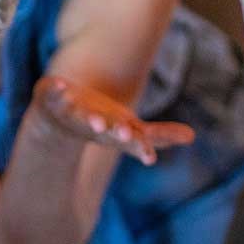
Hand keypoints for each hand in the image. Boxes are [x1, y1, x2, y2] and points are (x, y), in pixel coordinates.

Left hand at [34, 76, 193, 164]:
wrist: (53, 122)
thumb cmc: (101, 126)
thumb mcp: (131, 129)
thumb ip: (160, 134)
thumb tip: (192, 136)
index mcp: (115, 133)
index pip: (132, 142)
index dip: (140, 148)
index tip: (149, 158)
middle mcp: (94, 126)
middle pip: (108, 132)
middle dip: (117, 133)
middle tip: (126, 135)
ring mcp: (71, 113)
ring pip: (80, 117)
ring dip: (89, 119)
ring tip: (96, 121)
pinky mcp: (51, 98)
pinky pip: (52, 93)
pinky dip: (55, 90)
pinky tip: (60, 85)